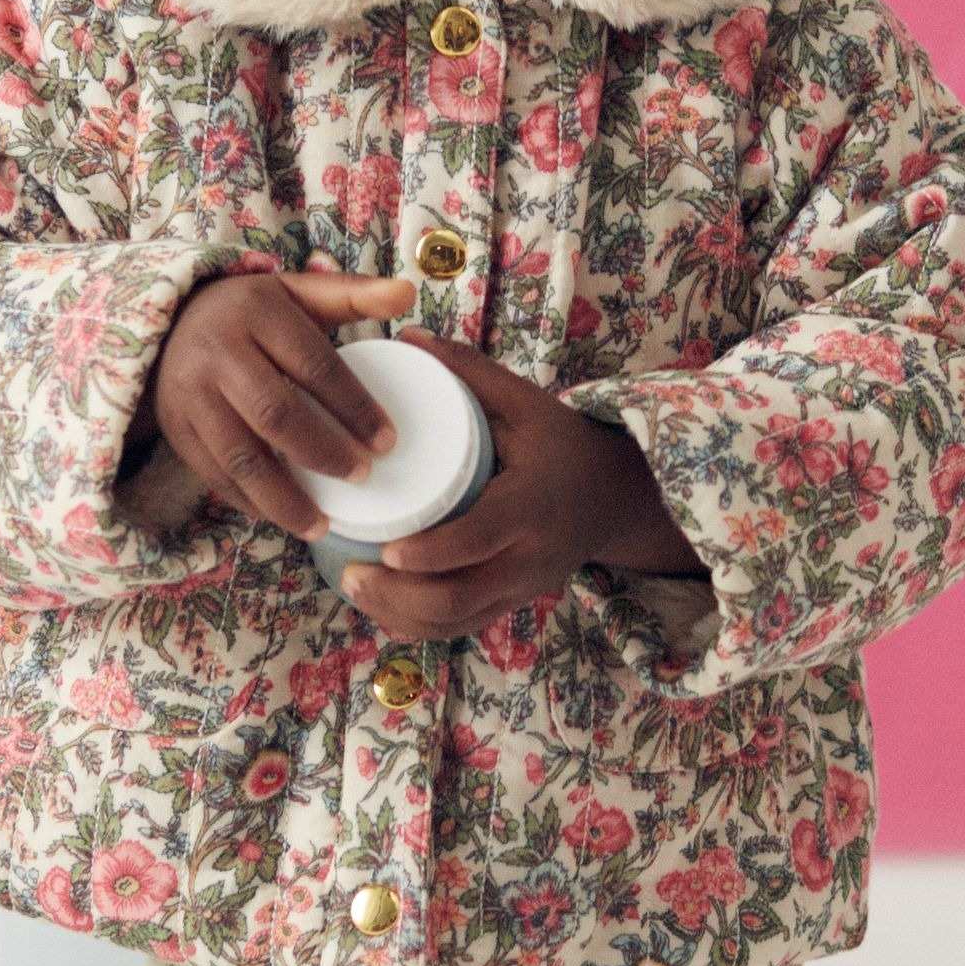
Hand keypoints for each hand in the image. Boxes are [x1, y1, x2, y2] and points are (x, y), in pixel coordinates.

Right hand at [137, 267, 417, 535]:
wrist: (172, 323)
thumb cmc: (253, 314)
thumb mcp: (299, 292)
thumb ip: (354, 294)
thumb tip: (407, 293)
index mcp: (257, 312)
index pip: (314, 365)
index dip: (354, 407)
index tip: (387, 442)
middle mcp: (218, 351)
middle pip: (276, 413)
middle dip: (324, 453)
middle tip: (362, 477)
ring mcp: (190, 392)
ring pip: (241, 456)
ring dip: (284, 497)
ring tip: (321, 525)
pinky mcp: (175, 426)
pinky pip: (214, 474)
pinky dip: (248, 501)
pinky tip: (280, 516)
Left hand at [342, 343, 701, 638]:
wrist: (614, 497)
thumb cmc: (562, 444)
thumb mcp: (525, 403)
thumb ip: (468, 370)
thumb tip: (405, 335)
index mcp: (532, 504)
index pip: (480, 539)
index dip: (432, 553)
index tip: (386, 550)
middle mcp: (530, 557)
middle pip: (459, 599)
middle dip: (398, 597)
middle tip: (350, 573)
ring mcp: (521, 588)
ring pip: (455, 623)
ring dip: (400, 616)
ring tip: (354, 588)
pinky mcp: (512, 604)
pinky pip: (460, 629)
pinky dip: (417, 626)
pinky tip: (381, 608)